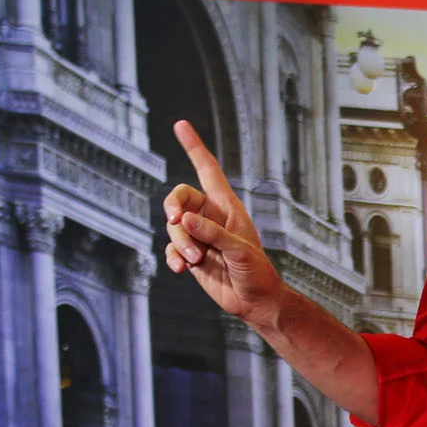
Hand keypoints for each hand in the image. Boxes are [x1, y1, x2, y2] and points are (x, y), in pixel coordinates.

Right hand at [163, 120, 283, 321]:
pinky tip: (181, 269)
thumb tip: (184, 221)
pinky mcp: (191, 255)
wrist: (254, 302)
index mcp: (226, 205)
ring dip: (180, 243)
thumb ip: (212, 233)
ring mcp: (199, 235)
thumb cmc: (256, 272)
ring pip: (174, 227)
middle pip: (179, 198)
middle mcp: (210, 216)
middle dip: (173, 209)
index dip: (194, 146)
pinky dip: (173, 258)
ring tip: (195, 260)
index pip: (207, 169)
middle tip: (176, 223)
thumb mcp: (239, 249)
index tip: (180, 125)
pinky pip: (171, 249)